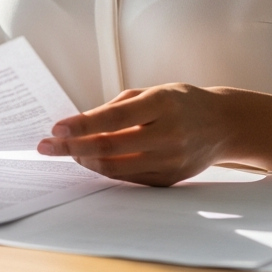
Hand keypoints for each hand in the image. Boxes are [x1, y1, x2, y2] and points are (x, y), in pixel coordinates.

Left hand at [37, 84, 271, 185]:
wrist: (225, 125)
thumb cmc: (180, 102)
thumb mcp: (151, 92)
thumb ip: (117, 107)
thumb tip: (80, 123)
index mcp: (163, 104)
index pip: (113, 118)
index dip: (81, 125)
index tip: (55, 128)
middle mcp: (169, 134)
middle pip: (110, 147)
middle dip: (72, 148)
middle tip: (45, 147)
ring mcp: (172, 160)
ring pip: (116, 168)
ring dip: (84, 161)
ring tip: (63, 152)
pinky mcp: (171, 179)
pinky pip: (129, 178)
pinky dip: (104, 169)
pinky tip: (88, 160)